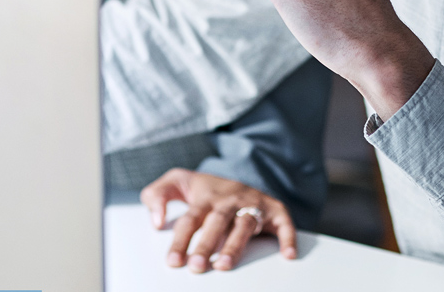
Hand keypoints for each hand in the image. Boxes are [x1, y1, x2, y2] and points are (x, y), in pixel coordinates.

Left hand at [140, 169, 295, 272]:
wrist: (237, 176)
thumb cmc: (205, 188)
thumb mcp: (178, 182)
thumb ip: (157, 194)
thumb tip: (155, 219)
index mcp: (206, 196)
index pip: (190, 219)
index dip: (181, 240)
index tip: (173, 262)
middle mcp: (229, 200)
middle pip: (217, 222)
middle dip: (207, 244)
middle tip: (197, 266)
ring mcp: (252, 203)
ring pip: (245, 224)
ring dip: (236, 244)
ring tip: (225, 265)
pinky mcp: (273, 210)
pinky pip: (283, 222)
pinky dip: (287, 237)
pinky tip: (287, 254)